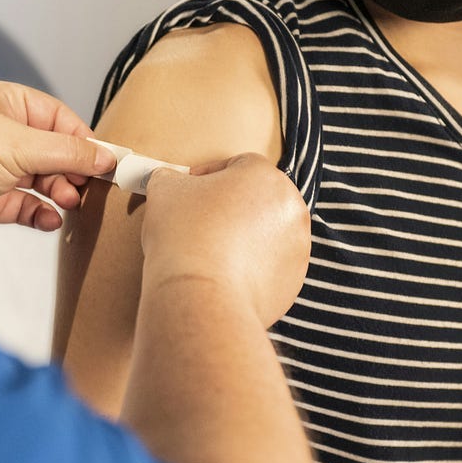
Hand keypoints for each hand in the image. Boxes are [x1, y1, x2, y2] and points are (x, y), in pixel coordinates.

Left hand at [0, 82, 116, 255]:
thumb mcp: (18, 146)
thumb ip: (67, 152)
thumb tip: (104, 156)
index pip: (55, 115)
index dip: (82, 139)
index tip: (107, 160)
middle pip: (49, 148)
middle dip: (71, 169)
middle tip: (89, 187)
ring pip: (37, 177)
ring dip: (57, 191)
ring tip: (69, 202)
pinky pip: (21, 203)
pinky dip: (39, 211)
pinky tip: (51, 220)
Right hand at [139, 154, 310, 326]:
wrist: (200, 297)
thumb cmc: (184, 236)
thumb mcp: (165, 190)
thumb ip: (171, 178)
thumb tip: (170, 182)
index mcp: (266, 176)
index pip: (237, 165)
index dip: (208, 176)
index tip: (188, 192)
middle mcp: (291, 208)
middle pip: (256, 199)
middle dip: (230, 207)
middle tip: (199, 221)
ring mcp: (297, 246)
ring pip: (265, 233)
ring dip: (241, 236)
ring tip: (209, 250)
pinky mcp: (293, 281)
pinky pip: (269, 265)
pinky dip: (250, 267)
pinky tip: (222, 273)